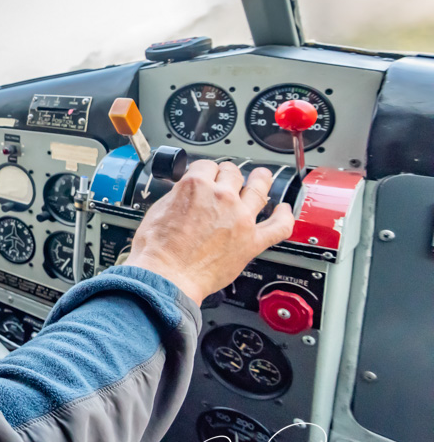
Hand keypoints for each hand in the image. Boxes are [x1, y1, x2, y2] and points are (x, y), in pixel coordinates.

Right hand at [125, 162, 293, 305]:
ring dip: (261, 181)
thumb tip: (184, 196)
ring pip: (259, 189)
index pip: (206, 166)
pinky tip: (285, 211)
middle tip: (227, 179)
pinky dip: (285, 217)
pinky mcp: (252, 241)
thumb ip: (177, 197)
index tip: (206, 176)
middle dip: (229, 174)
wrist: (167, 276)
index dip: (205, 171)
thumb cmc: (158, 250)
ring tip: (262, 178)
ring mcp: (241, 218)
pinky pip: (279, 226)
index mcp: (196, 186)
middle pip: (233, 173)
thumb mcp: (158, 210)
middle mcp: (222, 197)